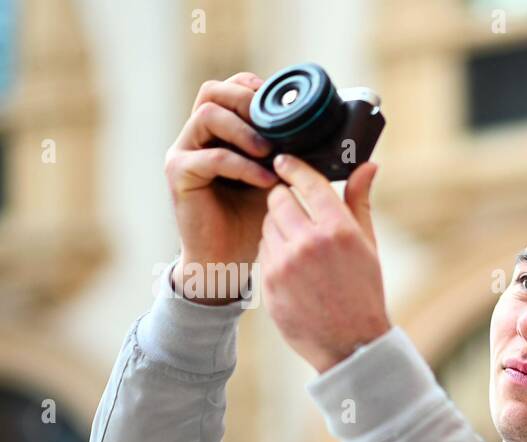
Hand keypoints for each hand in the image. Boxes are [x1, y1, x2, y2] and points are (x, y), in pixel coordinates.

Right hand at [164, 72, 278, 304]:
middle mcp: (197, 135)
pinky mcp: (179, 174)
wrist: (228, 259)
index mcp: (220, 131)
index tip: (285, 105)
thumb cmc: (255, 219)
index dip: (255, 88)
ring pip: (208, 115)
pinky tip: (266, 180)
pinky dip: (242, 165)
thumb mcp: (280, 179)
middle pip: (212, 91)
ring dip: (245, 130)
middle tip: (276, 121)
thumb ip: (296, 155)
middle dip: (247, 100)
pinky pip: (210, 157)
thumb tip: (337, 138)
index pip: (231, 88)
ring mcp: (184, 152)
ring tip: (272, 152)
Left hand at [259, 154, 390, 373]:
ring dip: (277, 226)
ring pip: (267, 223)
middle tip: (292, 207)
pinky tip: (291, 266)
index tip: (283, 160)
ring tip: (297, 244)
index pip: (307, 182)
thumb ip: (360, 202)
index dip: (292, 167)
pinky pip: (262, 250)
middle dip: (283, 198)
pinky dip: (272, 251)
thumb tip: (368, 165)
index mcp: (339, 230)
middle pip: (278, 199)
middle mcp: (309, 243)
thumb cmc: (364, 292)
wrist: (350, 344)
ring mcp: (286, 263)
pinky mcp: (269, 281)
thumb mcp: (368, 246)